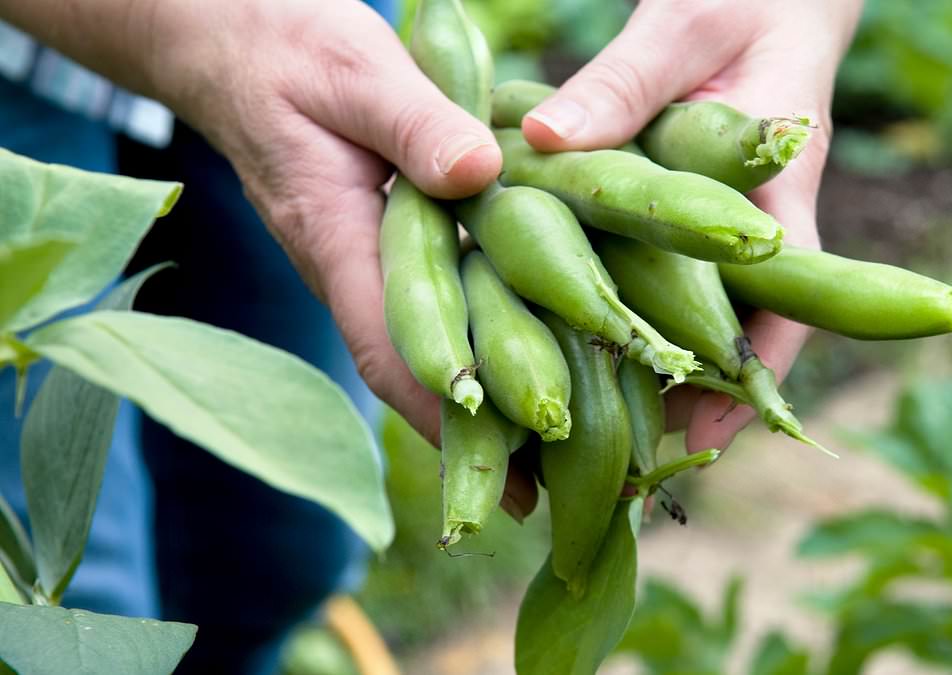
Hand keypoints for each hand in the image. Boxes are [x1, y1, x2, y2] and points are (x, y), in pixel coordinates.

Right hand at [2, 0, 536, 516]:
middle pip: (425, 370)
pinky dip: (493, 327)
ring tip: (562, 444)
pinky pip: (450, 294)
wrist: (241, 38)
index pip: (395, 351)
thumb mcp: (354, 72)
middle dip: (481, 434)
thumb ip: (413, 122)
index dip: (449, 418)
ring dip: (493, 392)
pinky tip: (544, 345)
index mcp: (340, 240)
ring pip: (441, 339)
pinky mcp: (399, 236)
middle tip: (551, 491)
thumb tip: (481, 173)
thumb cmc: (287, 49)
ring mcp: (378, 257)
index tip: (504, 477)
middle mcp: (360, 267)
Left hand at [521, 0, 862, 452]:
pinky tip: (574, 335)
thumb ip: (622, 81)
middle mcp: (754, 227)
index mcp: (776, 195)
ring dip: (655, 368)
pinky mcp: (686, 212)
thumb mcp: (681, 26)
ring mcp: (723, 225)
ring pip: (695, 316)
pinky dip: (626, 309)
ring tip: (591, 421)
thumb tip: (542, 136)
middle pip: (733, 338)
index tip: (705, 442)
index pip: (784, 310)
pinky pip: (660, 274)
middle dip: (688, 401)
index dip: (750, 384)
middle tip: (625, 457)